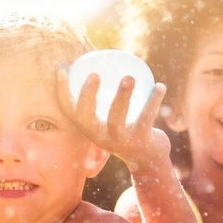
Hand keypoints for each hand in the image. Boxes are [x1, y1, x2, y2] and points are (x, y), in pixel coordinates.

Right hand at [56, 69, 170, 170]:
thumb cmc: (128, 131)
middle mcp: (100, 137)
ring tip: (128, 77)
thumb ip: (106, 98)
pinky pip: (146, 118)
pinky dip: (154, 100)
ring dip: (122, 97)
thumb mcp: (113, 117)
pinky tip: (160, 85)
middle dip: (87, 96)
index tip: (62, 68)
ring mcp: (120, 141)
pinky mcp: (140, 142)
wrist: (148, 161)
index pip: (70, 111)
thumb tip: (105, 62)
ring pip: (117, 119)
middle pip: (87, 118)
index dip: (62, 91)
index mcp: (90, 129)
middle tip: (93, 74)